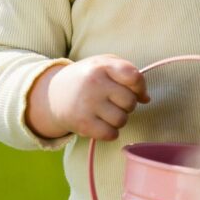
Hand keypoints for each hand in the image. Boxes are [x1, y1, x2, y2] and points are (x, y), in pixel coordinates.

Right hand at [25, 55, 149, 140]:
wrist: (52, 94)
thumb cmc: (87, 79)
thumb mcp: (103, 65)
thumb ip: (128, 74)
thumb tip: (146, 98)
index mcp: (101, 66)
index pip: (134, 77)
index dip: (140, 87)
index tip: (135, 91)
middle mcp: (94, 83)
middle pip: (130, 102)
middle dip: (127, 104)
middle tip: (113, 102)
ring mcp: (87, 104)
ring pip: (122, 120)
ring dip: (118, 119)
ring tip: (106, 112)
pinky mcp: (82, 124)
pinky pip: (111, 134)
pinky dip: (110, 132)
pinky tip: (101, 124)